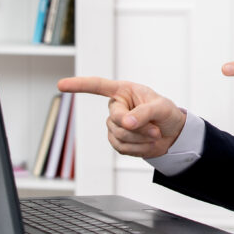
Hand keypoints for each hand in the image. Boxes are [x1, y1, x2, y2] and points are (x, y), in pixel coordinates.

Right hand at [58, 76, 185, 157]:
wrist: (173, 134)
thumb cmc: (167, 113)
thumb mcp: (161, 107)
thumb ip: (144, 113)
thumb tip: (126, 122)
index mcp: (123, 91)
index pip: (98, 86)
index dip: (79, 85)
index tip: (61, 85)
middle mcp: (116, 107)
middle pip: (115, 120)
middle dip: (137, 127)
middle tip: (155, 128)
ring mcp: (115, 125)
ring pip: (119, 136)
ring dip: (140, 139)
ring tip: (154, 134)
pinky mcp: (117, 140)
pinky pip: (122, 148)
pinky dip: (138, 148)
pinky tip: (147, 143)